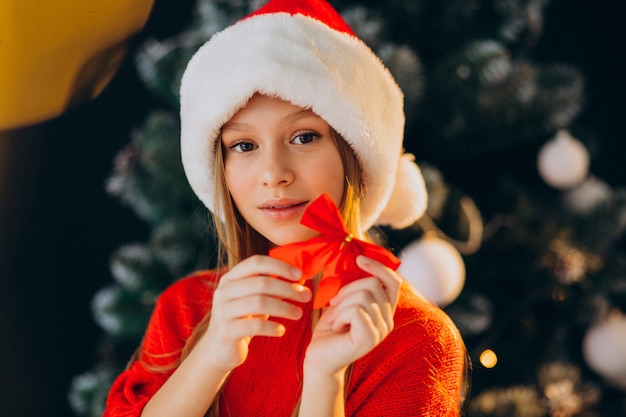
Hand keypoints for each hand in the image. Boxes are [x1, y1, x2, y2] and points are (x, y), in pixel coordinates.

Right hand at [198, 255, 311, 372]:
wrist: (218, 349)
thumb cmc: (242, 319)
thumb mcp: (255, 299)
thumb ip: (272, 287)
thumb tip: (301, 280)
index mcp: (230, 278)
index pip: (256, 262)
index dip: (280, 266)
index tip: (300, 274)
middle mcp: (224, 291)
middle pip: (261, 283)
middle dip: (288, 288)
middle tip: (306, 296)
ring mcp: (223, 311)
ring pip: (260, 303)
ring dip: (284, 307)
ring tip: (299, 313)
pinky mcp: (227, 331)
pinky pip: (256, 325)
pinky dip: (272, 327)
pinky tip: (281, 330)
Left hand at [304, 255, 401, 375]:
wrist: (319, 358)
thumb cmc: (330, 329)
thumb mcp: (344, 302)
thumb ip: (357, 288)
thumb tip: (361, 260)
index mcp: (384, 311)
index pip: (393, 282)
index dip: (379, 267)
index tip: (359, 259)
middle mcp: (387, 321)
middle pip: (373, 285)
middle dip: (347, 290)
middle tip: (335, 306)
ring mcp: (380, 331)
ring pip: (362, 297)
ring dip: (341, 306)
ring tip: (335, 321)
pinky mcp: (369, 338)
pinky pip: (355, 311)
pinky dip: (339, 315)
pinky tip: (336, 327)